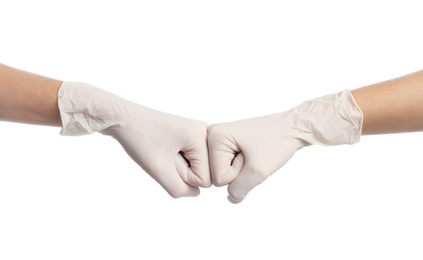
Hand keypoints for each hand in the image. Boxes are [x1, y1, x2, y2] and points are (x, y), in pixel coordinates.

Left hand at [58, 82, 210, 197]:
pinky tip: (166, 148)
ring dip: (179, 166)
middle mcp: (206, 132)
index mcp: (203, 136)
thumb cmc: (139, 139)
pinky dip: (177, 160)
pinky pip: (190, 160)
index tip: (167, 158)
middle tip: (165, 154)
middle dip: (183, 171)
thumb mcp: (158, 170)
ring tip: (164, 150)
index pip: (206, 179)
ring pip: (197, 167)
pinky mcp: (191, 135)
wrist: (122, 118)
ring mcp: (199, 132)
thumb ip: (180, 189)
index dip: (183, 176)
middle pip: (204, 172)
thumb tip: (196, 192)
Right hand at [208, 90, 361, 202]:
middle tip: (253, 153)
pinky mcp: (226, 142)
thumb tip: (231, 198)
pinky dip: (243, 164)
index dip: (239, 173)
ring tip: (253, 152)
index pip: (219, 178)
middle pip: (218, 174)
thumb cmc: (276, 142)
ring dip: (241, 168)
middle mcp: (211, 135)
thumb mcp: (258, 171)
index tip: (251, 154)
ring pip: (225, 171)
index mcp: (214, 136)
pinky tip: (251, 152)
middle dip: (238, 171)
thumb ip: (239, 190)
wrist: (292, 127)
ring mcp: (218, 138)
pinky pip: (230, 166)